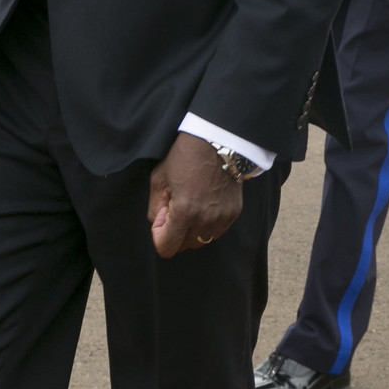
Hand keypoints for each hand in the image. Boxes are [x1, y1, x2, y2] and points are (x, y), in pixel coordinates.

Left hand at [147, 133, 242, 258]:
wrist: (220, 140)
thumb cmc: (187, 155)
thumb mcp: (160, 178)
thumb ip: (154, 207)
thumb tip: (159, 223)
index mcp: (185, 212)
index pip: (166, 248)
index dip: (158, 235)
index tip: (162, 216)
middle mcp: (205, 220)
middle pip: (183, 247)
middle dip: (174, 232)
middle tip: (174, 206)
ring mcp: (222, 218)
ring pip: (200, 241)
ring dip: (191, 230)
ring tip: (191, 204)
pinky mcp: (234, 213)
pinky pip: (215, 231)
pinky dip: (207, 224)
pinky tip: (204, 203)